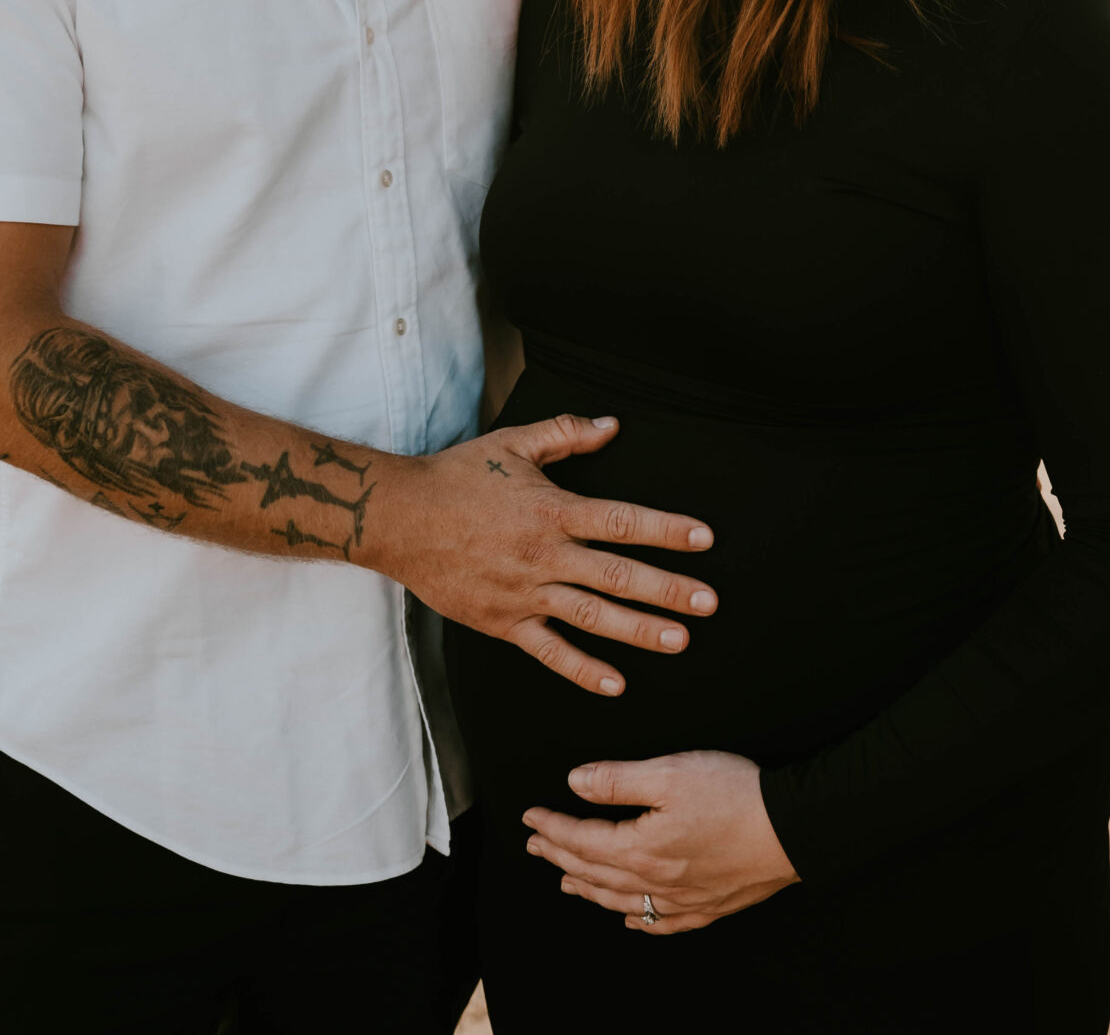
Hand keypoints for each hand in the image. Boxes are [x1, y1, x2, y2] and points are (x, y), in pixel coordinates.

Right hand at [366, 415, 716, 695]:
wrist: (400, 519)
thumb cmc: (457, 476)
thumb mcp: (513, 442)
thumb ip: (565, 433)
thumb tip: (612, 425)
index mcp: (551, 509)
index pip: (621, 521)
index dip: (665, 529)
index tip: (703, 539)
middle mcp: (544, 554)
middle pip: (617, 574)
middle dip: (668, 589)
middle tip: (709, 601)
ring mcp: (525, 593)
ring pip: (592, 616)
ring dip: (638, 631)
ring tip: (680, 640)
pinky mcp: (503, 621)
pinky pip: (549, 650)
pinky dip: (582, 669)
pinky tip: (616, 683)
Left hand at [524, 750, 798, 933]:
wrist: (792, 829)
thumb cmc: (734, 795)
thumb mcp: (671, 772)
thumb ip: (618, 779)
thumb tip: (575, 782)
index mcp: (642, 847)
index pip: (583, 840)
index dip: (552, 828)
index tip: (529, 817)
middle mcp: (657, 881)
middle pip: (595, 873)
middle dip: (559, 857)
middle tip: (534, 846)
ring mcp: (683, 900)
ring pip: (622, 901)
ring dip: (588, 889)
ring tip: (566, 881)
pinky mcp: (708, 906)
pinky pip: (661, 923)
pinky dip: (637, 919)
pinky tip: (630, 917)